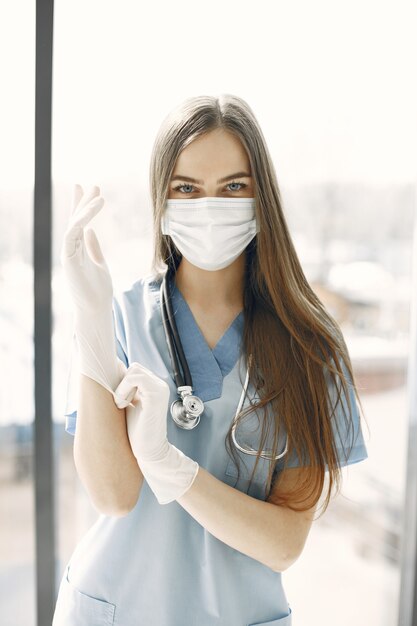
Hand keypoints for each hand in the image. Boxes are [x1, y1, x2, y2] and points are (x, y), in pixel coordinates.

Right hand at [61, 184, 111, 315]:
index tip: (89, 189)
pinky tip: (91, 213)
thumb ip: (93, 247)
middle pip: (75, 220)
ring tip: (99, 197)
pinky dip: (80, 222)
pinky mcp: (68, 260)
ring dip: (85, 210)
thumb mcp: (99, 263)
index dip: (82, 205)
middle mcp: (72, 249)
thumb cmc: (98, 290)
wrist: (96, 308)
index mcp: (79, 249)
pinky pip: (72, 235)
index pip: (79, 222)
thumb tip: (91, 231)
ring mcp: (68, 253)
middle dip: (83, 201)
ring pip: (73, 225)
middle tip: (94, 185)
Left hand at [114, 362, 199, 504]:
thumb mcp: (129, 405)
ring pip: (134, 371)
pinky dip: (124, 389)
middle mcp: (160, 385)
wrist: (148, 451)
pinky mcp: (156, 395)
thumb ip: (125, 390)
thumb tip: (110, 373)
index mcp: (154, 387)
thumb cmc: (137, 431)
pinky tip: (123, 405)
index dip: (122, 381)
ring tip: (121, 404)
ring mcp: (160, 389)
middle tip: (120, 403)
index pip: (135, 370)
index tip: (117, 399)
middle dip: (122, 383)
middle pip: (134, 368)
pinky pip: (137, 378)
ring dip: (122, 387)